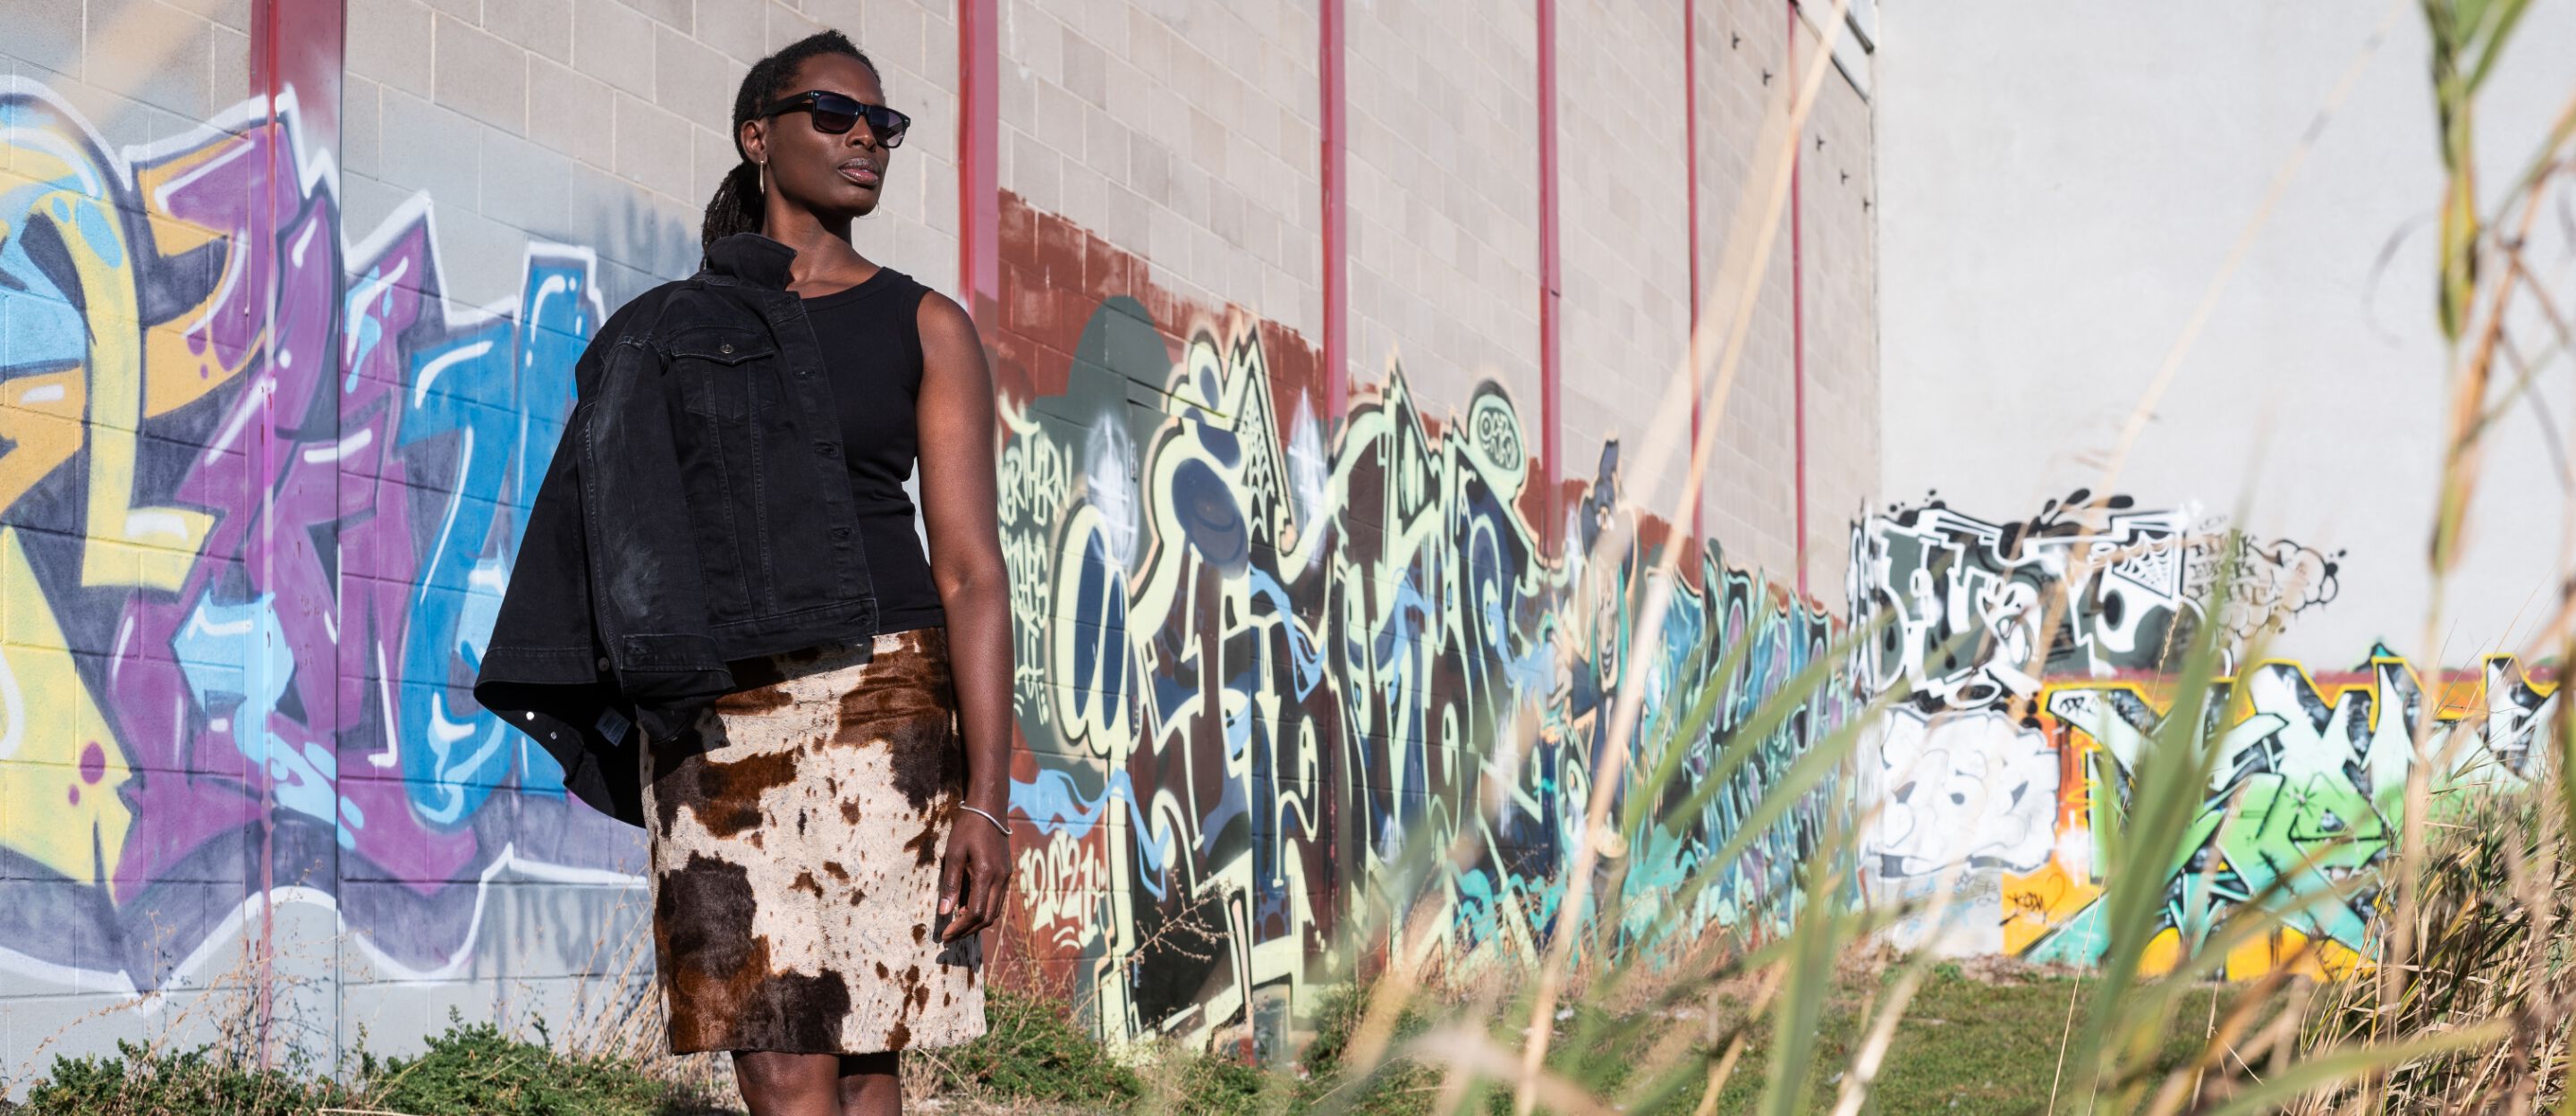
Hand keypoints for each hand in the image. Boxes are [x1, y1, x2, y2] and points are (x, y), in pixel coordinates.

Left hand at [936, 803, 1012, 941]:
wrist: (989, 809)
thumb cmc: (968, 828)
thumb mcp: (953, 854)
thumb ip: (950, 884)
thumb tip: (944, 912)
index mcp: (987, 875)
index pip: (976, 913)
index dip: (960, 928)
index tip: (945, 936)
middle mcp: (1001, 879)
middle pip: (988, 917)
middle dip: (968, 931)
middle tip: (949, 937)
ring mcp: (1006, 877)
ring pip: (995, 911)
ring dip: (977, 923)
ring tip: (956, 926)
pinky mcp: (1006, 873)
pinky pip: (997, 900)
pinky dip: (984, 910)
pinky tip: (968, 909)